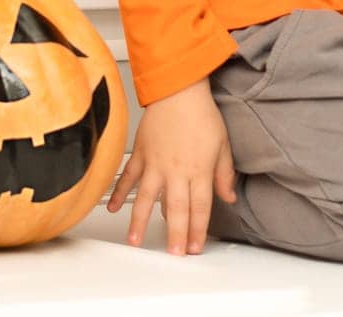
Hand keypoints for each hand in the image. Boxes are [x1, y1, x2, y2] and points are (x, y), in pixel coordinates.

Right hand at [106, 78, 236, 254]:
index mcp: (199, 170)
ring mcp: (155, 163)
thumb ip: (224, 174)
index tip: (195, 247)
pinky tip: (113, 207)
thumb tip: (228, 196)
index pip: (200, 208)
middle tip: (173, 254)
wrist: (177, 90)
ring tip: (135, 241)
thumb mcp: (223, 144)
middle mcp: (176, 171)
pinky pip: (129, 176)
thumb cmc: (200, 113)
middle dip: (175, 235)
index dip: (198, 230)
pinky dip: (119, 192)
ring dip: (140, 222)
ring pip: (147, 198)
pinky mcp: (141, 153)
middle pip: (176, 209)